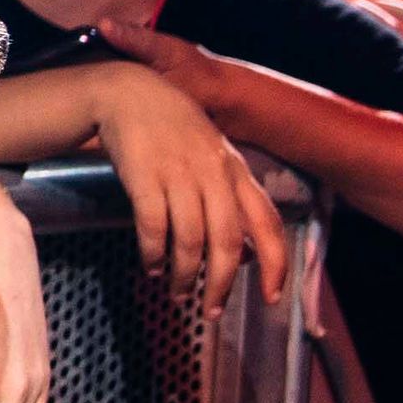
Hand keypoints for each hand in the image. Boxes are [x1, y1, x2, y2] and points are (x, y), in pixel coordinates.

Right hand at [72, 56, 291, 304]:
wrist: (128, 92)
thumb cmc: (171, 126)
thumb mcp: (211, 154)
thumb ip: (228, 195)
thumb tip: (240, 249)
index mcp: (236, 172)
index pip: (268, 224)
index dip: (274, 265)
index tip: (271, 297)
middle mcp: (214, 175)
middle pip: (228, 242)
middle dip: (221, 283)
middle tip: (210, 310)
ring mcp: (179, 175)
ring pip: (190, 240)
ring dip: (185, 274)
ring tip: (177, 292)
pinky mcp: (144, 176)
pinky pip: (153, 226)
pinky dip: (153, 252)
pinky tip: (150, 265)